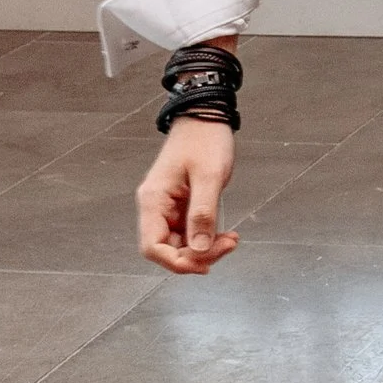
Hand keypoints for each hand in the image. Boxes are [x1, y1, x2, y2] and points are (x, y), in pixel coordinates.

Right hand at [137, 116, 239, 273]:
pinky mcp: (181, 206)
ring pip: (180, 244)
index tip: (204, 264)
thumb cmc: (205, 140)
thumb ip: (203, 214)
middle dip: (196, 256)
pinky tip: (225, 235)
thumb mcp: (209, 176)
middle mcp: (156, 207)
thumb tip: (199, 249)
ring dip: (204, 249)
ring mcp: (168, 208)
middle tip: (227, 246)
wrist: (206, 118)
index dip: (176, 262)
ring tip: (231, 240)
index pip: (152, 247)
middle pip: (167, 249)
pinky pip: (189, 232)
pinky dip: (206, 238)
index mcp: (153, 200)